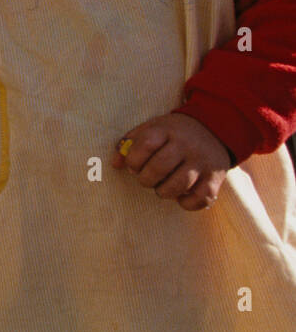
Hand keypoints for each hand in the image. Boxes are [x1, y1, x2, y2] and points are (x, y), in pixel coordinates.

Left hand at [112, 112, 230, 210]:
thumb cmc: (173, 134)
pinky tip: (181, 195)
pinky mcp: (216, 178)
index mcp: (167, 130)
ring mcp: (203, 162)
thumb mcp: (152, 129)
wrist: (215, 128)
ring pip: (177, 185)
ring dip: (163, 191)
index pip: (145, 145)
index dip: (133, 160)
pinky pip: (200, 199)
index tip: (134, 166)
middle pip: (159, 168)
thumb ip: (130, 143)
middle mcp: (186, 145)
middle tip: (147, 178)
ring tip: (163, 186)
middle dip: (146, 179)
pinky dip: (186, 203)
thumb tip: (115, 164)